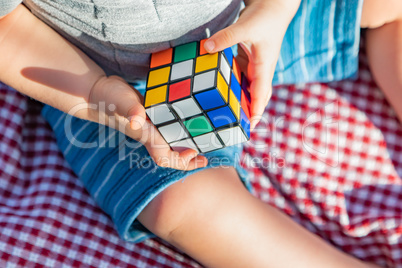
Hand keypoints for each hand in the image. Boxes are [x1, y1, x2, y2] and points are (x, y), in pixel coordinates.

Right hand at [87, 75, 207, 169]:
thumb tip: (137, 121)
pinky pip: (167, 131)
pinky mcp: (150, 118)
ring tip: (202, 146)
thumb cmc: (109, 98)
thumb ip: (130, 110)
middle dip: (188, 160)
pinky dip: (179, 132)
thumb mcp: (121, 101)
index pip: (164, 157)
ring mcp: (150, 128)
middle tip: (206, 160)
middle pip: (171, 156)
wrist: (98, 92)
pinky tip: (189, 125)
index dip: (180, 160)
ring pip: (170, 144)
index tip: (195, 154)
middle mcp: (149, 135)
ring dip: (185, 147)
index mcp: (146, 135)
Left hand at [204, 0, 300, 129]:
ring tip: (221, 112)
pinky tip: (218, 87)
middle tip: (231, 125)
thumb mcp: (246, 27)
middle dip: (245, 112)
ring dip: (236, 99)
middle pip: (254, 97)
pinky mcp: (248, 58)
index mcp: (264, 67)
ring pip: (245, 87)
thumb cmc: (265, 16)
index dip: (255, 113)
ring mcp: (255, 65)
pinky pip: (239, 75)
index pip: (260, 96)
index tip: (248, 129)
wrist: (274, 4)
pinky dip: (231, 83)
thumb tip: (206, 48)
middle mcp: (260, 70)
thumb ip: (226, 38)